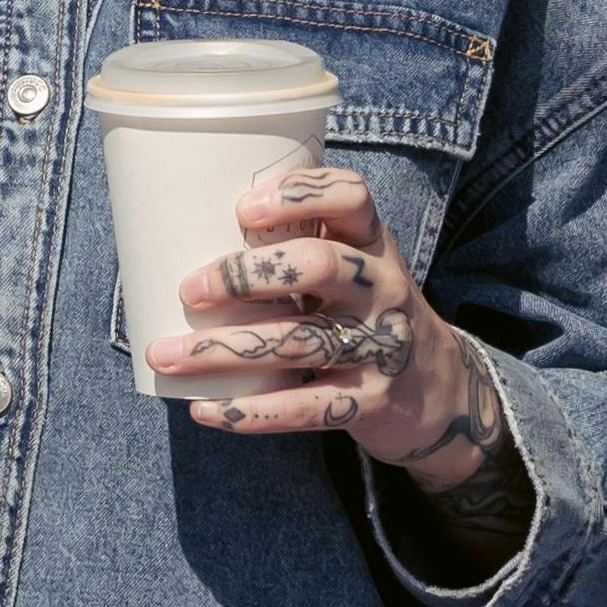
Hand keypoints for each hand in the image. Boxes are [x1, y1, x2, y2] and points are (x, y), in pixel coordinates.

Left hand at [153, 162, 524, 517]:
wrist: (441, 391)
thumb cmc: (365, 311)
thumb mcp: (353, 268)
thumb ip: (296, 247)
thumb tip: (182, 232)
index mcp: (372, 243)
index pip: (351, 196)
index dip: (298, 195)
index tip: (242, 210)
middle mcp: (383, 287)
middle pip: (317, 264)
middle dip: (246, 275)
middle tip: (189, 289)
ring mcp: (382, 345)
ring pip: (299, 341)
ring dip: (224, 349)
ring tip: (166, 354)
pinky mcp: (372, 401)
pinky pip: (306, 406)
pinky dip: (250, 411)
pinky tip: (205, 410)